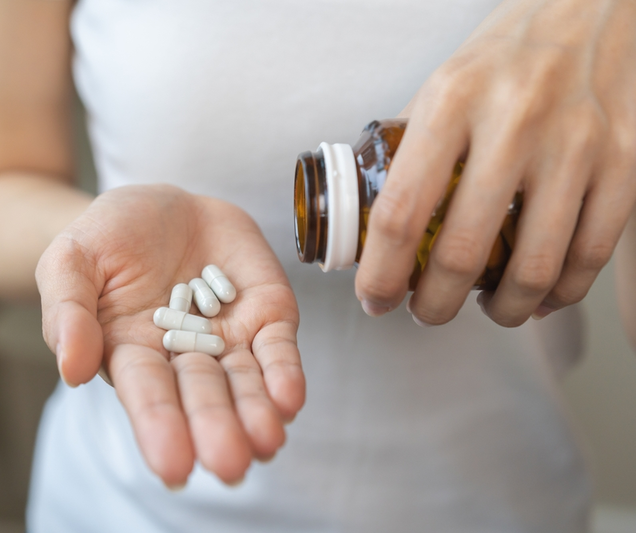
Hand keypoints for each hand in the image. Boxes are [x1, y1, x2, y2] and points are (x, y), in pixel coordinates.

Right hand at [36, 185, 304, 486]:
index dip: (160, 425)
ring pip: (246, 382)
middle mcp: (183, 356)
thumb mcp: (70, 261)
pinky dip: (285, 372)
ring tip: (266, 441)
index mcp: (131, 352)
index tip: (174, 465)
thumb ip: (68, 311)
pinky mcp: (265, 312)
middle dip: (216, 428)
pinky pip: (278, 347)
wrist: (163, 203)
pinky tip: (289, 399)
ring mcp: (229, 337)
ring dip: (257, 413)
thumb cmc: (109, 236)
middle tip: (230, 464)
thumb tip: (71, 370)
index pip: (147, 393)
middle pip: (202, 395)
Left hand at [355, 0, 635, 326]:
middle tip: (426, 311)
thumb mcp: (439, 86)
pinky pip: (589, 256)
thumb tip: (371, 225)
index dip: (380, 273)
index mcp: (451, 101)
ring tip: (486, 308)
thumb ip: (406, 154)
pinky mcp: (624, 163)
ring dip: (502, 310)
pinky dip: (559, 293)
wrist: (591, 8)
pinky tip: (540, 295)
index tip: (376, 297)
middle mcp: (514, 122)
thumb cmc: (504, 55)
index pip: (400, 212)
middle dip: (435, 305)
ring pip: (532, 268)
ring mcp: (575, 144)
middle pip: (462, 252)